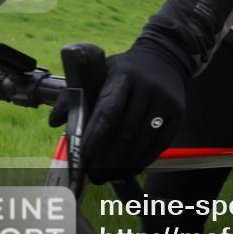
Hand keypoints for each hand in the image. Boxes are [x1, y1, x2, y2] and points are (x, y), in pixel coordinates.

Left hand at [58, 43, 185, 181]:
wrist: (165, 58)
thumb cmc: (126, 70)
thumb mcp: (101, 73)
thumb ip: (75, 95)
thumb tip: (55, 122)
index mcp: (123, 76)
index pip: (108, 110)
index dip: (96, 137)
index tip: (85, 157)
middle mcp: (147, 87)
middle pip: (126, 131)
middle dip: (108, 158)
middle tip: (95, 175)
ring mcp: (165, 100)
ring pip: (144, 140)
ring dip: (126, 163)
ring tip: (110, 175)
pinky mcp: (178, 112)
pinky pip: (161, 143)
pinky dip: (145, 159)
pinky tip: (132, 168)